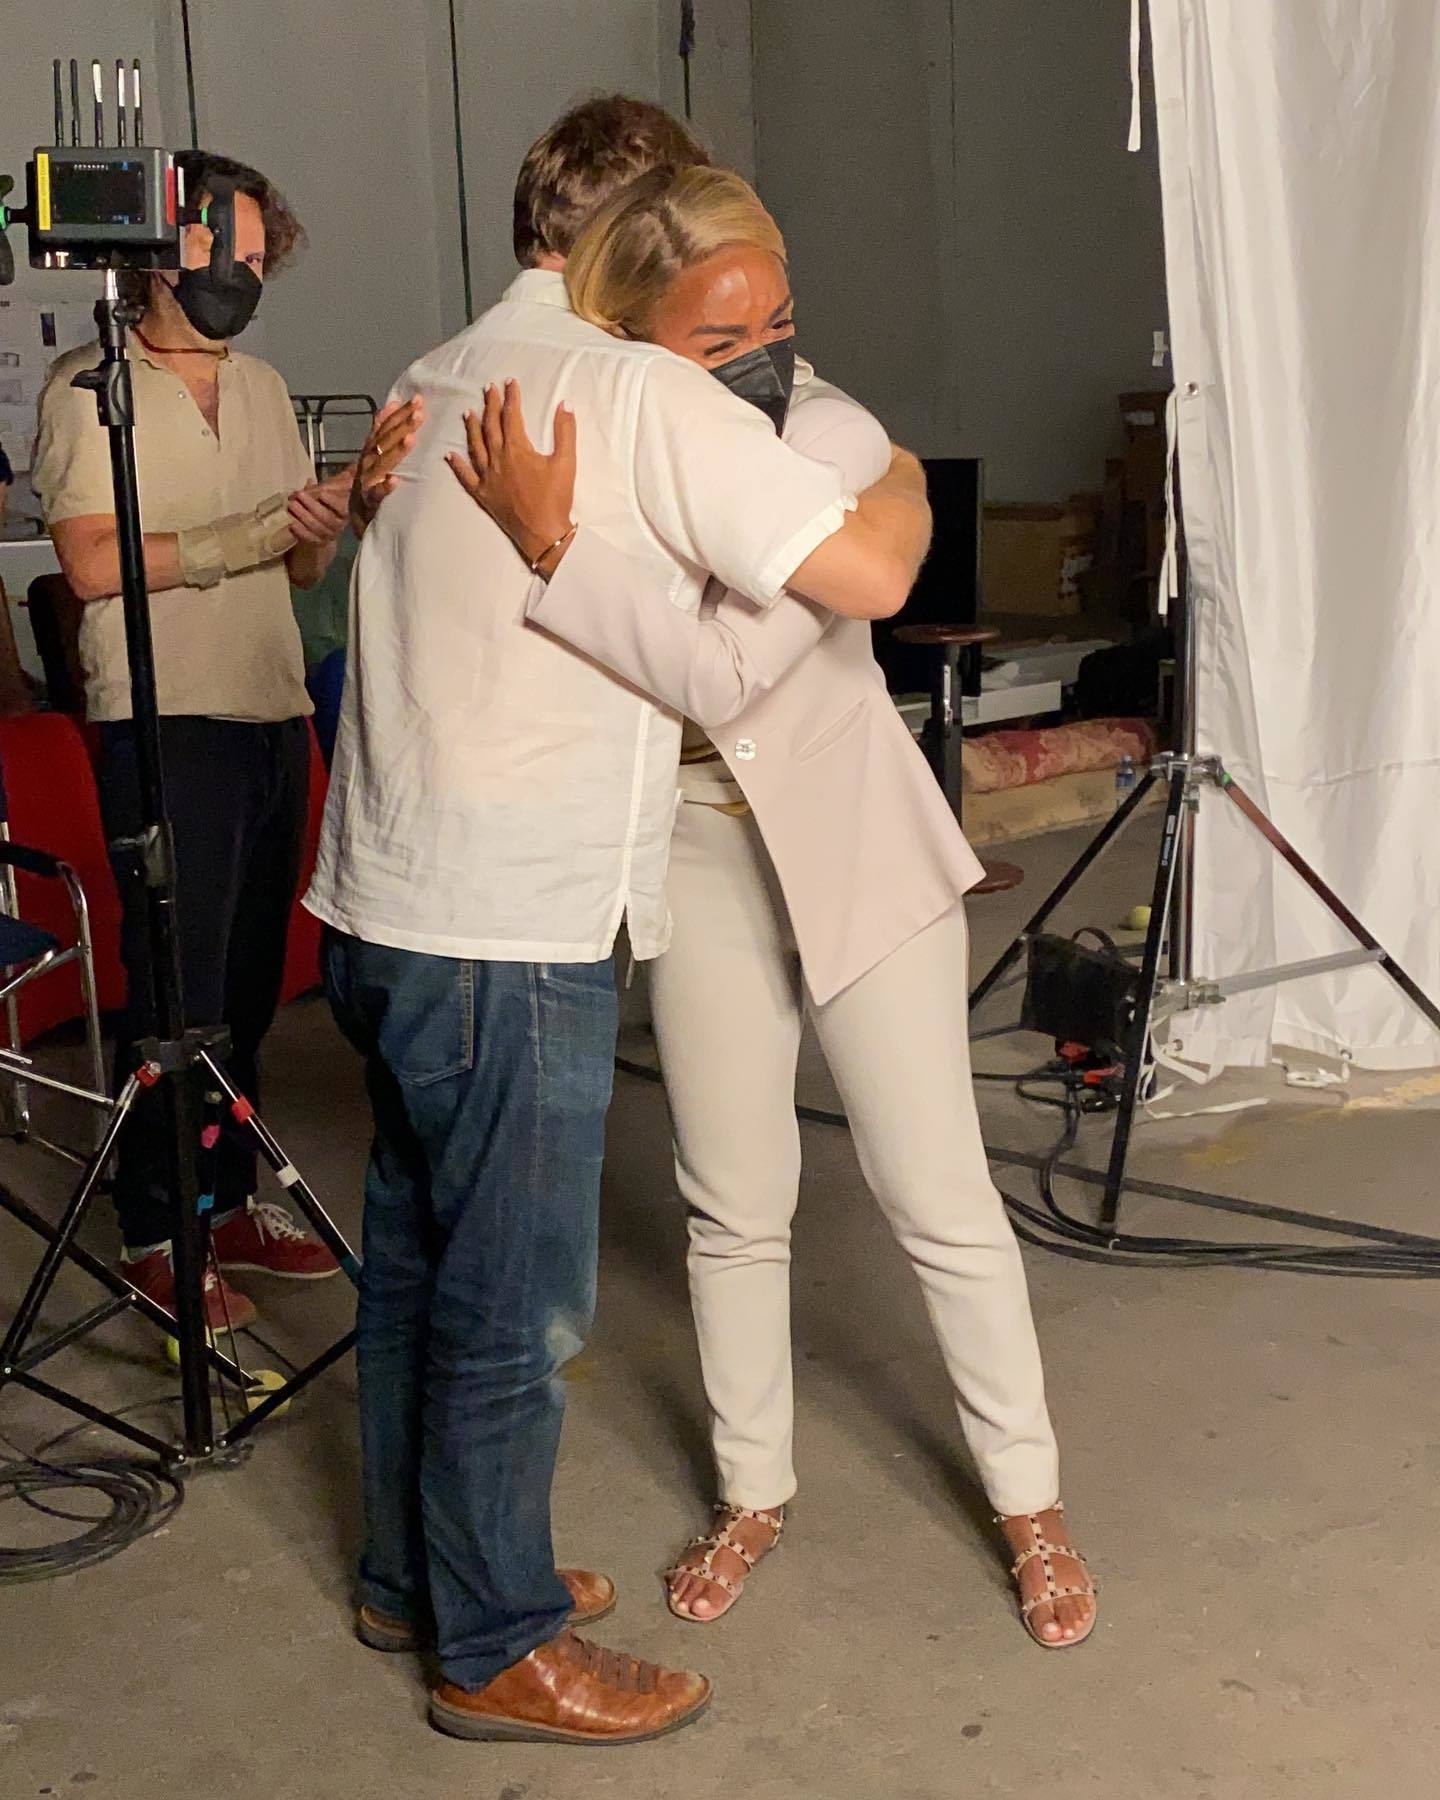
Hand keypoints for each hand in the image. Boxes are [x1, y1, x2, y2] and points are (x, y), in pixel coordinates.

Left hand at [287, 469, 350, 545]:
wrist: (324, 531)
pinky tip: (291, 522)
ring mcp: (328, 535)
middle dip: (311, 504)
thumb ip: (319, 488)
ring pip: (315, 526)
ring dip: (302, 515)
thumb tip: (311, 480)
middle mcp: (338, 525)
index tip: (322, 493)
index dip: (333, 501)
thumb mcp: (325, 496)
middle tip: (299, 494)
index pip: (343, 508)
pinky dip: (299, 530)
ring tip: (291, 505)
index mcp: (344, 513)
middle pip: (326, 517)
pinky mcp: (318, 543)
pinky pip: (308, 537)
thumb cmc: (324, 508)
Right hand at [351, 397, 423, 535]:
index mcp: (371, 449)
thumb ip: (382, 430)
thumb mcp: (375, 453)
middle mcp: (368, 461)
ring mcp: (367, 480)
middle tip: (419, 414)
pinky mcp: (368, 502)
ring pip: (382, 463)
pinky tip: (395, 481)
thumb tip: (390, 405)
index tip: (417, 400)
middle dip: (402, 426)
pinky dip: (385, 487)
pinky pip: (376, 494)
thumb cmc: (371, 480)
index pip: (386, 427)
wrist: (356, 514)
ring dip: (396, 451)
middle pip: (385, 440)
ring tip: (411, 439)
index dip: (400, 413)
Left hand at [446, 380, 575, 569]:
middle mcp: (498, 459)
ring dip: (471, 428)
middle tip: (488, 389)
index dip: (511, 397)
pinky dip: (457, 465)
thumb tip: (565, 404)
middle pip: (491, 426)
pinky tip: (449, 455)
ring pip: (475, 446)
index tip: (510, 382)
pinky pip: (466, 477)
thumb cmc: (556, 498)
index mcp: (517, 449)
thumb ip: (565, 431)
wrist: (543, 533)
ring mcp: (488, 477)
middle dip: (490, 405)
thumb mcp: (566, 462)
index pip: (511, 416)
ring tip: (468, 413)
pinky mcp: (484, 494)